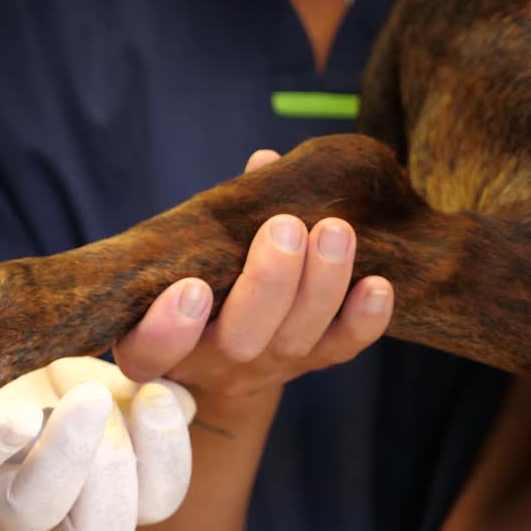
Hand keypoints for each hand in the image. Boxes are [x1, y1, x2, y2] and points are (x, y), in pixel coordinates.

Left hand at [0, 357, 195, 530]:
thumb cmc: (1, 387)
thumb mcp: (72, 376)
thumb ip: (130, 377)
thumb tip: (182, 391)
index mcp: (88, 489)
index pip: (154, 502)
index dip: (170, 459)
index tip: (164, 395)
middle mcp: (39, 514)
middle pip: (102, 530)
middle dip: (126, 469)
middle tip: (121, 400)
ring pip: (32, 514)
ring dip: (65, 458)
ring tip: (79, 399)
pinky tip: (14, 416)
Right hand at [113, 150, 394, 398]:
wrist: (221, 358)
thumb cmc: (193, 289)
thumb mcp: (180, 261)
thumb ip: (215, 219)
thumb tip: (265, 162)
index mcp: (157, 342)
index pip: (153, 351)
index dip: (169, 329)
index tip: (191, 288)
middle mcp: (209, 362)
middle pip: (239, 340)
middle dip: (267, 283)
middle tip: (285, 228)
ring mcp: (261, 368)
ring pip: (294, 340)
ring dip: (320, 286)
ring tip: (336, 231)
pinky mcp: (305, 365)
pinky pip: (338, 351)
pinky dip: (363, 321)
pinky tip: (378, 285)